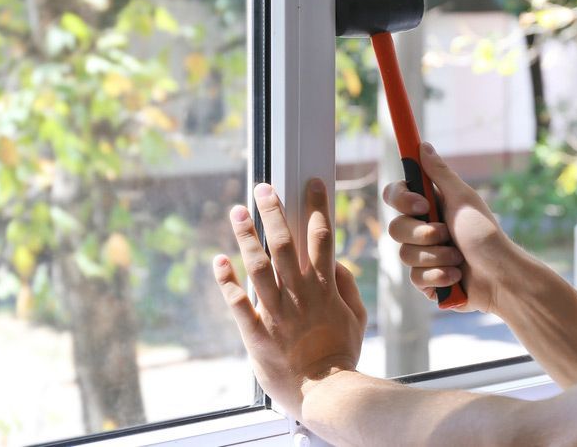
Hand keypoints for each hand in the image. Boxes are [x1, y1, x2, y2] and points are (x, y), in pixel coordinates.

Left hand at [213, 179, 366, 416]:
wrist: (326, 391)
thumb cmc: (343, 354)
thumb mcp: (357, 316)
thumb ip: (347, 286)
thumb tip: (336, 263)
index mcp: (324, 286)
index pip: (321, 236)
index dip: (316, 206)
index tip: (311, 184)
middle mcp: (299, 292)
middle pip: (283, 243)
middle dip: (272, 211)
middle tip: (263, 188)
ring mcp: (276, 311)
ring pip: (256, 265)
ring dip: (245, 236)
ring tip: (236, 212)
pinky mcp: (256, 332)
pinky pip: (237, 303)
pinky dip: (226, 280)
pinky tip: (218, 260)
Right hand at [382, 142, 520, 313]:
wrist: (501, 277)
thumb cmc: (486, 234)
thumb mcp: (463, 199)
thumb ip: (440, 173)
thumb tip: (423, 144)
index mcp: (429, 205)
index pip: (395, 195)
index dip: (402, 200)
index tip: (423, 206)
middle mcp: (423, 228)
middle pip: (395, 228)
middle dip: (424, 235)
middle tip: (447, 235)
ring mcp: (423, 254)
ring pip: (405, 255)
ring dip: (436, 257)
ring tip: (459, 259)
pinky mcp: (426, 279)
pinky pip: (415, 278)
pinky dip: (438, 276)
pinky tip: (456, 276)